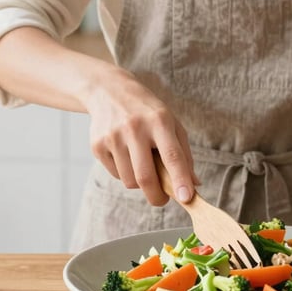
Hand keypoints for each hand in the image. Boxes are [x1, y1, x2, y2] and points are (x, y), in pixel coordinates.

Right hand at [83, 64, 196, 205]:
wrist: (109, 90)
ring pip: (129, 181)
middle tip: (162, 199)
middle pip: (146, 177)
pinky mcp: (97, 145)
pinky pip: (116, 175)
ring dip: (139, 183)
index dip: (180, 179)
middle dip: (157, 196)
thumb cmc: (147, 111)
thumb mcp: (171, 123)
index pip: (172, 156)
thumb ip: (183, 154)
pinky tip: (125, 154)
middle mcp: (135, 128)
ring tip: (141, 163)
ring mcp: (113, 136)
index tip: (187, 198)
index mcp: (159, 121)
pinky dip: (124, 173)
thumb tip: (194, 185)